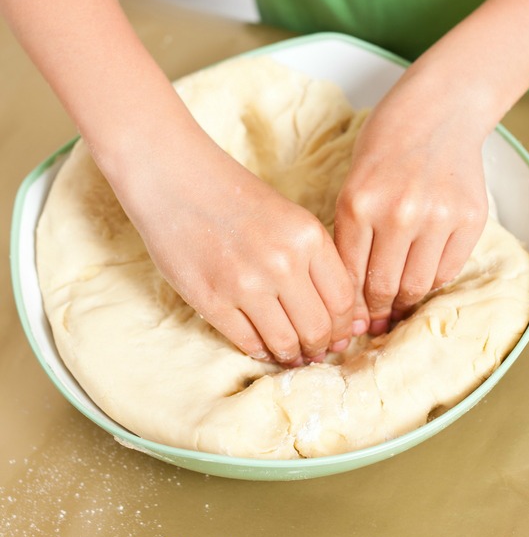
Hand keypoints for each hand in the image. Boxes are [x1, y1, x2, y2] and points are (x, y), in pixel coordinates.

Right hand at [117, 124, 354, 364]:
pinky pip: (247, 342)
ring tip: (292, 354)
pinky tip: (263, 347)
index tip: (340, 335)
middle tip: (317, 350)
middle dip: (321, 346)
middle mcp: (282, 262)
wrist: (175, 181)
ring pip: (285, 343)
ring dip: (292, 355)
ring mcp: (246, 283)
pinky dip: (260, 351)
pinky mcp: (212, 300)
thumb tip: (337, 317)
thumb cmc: (235, 197)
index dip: (345, 327)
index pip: (343, 300)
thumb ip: (315, 261)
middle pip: (318, 327)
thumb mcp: (290, 218)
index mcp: (308, 236)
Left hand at [334, 68, 488, 333]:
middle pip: (384, 287)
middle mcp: (398, 213)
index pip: (349, 276)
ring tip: (397, 307)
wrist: (438, 110)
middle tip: (373, 323)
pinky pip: (447, 270)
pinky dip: (433, 281)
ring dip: (405, 303)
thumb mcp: (353, 185)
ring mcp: (437, 216)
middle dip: (375, 312)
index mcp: (359, 204)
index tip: (349, 321)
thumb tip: (354, 298)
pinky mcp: (469, 218)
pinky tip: (422, 279)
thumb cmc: (385, 145)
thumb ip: (352, 236)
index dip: (349, 307)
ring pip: (417, 286)